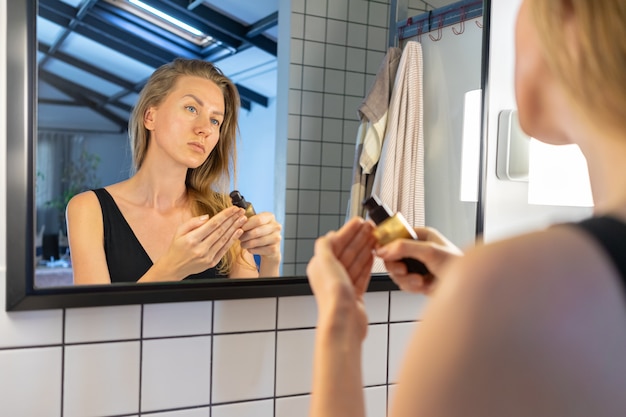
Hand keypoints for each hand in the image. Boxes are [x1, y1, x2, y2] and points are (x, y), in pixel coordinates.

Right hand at [155, 206, 247, 279]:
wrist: (174, 267)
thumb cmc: (177, 247)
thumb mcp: (179, 231)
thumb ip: (193, 222)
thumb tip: (207, 217)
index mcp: (192, 239)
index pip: (213, 224)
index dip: (225, 215)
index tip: (233, 208)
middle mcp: (200, 248)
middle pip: (221, 231)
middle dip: (233, 219)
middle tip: (241, 211)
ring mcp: (207, 257)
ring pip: (224, 239)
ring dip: (235, 228)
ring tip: (242, 219)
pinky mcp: (212, 262)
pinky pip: (224, 249)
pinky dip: (232, 240)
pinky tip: (238, 232)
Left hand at [238, 212, 281, 261]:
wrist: (270, 248)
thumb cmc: (260, 233)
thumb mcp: (255, 224)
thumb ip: (248, 222)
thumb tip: (238, 223)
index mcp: (270, 217)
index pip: (258, 219)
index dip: (247, 224)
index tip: (240, 228)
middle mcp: (276, 226)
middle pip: (257, 231)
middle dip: (245, 235)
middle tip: (239, 238)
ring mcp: (277, 238)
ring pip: (257, 241)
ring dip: (246, 244)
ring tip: (243, 244)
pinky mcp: (274, 249)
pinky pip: (259, 250)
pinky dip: (251, 250)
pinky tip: (250, 248)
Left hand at [307, 217, 375, 340]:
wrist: (343, 322)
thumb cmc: (333, 296)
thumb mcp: (325, 263)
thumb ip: (325, 246)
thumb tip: (329, 235)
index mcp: (320, 266)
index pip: (335, 243)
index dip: (348, 231)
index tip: (359, 222)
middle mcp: (330, 275)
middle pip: (347, 251)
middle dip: (359, 237)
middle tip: (371, 227)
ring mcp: (343, 285)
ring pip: (355, 261)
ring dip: (365, 248)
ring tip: (375, 238)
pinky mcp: (354, 295)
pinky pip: (361, 275)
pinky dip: (367, 264)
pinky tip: (373, 256)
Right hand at [375, 226, 462, 292]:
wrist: (468, 289)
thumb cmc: (457, 265)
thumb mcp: (430, 252)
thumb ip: (405, 248)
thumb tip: (384, 248)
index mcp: (422, 236)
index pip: (396, 235)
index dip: (387, 244)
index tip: (382, 252)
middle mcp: (418, 249)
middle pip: (392, 256)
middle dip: (397, 267)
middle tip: (403, 270)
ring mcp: (417, 265)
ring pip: (396, 272)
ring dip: (407, 279)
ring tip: (420, 281)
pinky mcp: (417, 279)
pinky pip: (403, 283)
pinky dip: (411, 287)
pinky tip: (423, 286)